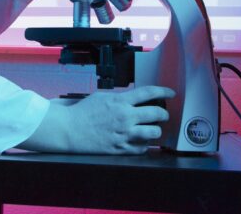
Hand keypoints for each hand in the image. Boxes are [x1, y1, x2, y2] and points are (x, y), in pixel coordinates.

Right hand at [18, 86, 174, 153]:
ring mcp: (124, 134)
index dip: (164, 92)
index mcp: (120, 102)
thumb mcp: (102, 97)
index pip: (149, 93)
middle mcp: (125, 117)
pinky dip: (144, 145)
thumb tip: (133, 99)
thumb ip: (120, 98)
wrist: (70, 129)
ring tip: (154, 129)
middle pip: (156, 114)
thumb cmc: (83, 112)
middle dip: (164, 114)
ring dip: (156, 131)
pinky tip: (141, 141)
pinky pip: (141, 148)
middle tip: (163, 115)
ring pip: (153, 133)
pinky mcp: (120, 148)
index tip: (171, 93)